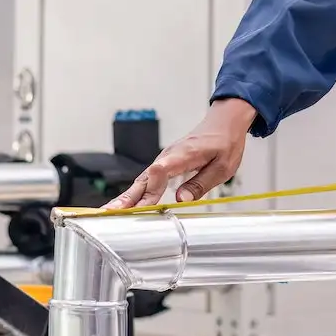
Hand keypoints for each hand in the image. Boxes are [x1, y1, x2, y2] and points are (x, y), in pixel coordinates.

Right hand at [102, 99, 257, 209]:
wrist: (223, 123)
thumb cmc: (225, 144)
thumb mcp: (223, 167)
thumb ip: (201, 183)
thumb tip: (182, 200)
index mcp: (186, 154)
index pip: (164, 168)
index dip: (153, 183)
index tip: (144, 199)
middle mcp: (169, 156)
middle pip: (146, 178)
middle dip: (129, 196)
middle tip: (111, 211)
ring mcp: (164, 160)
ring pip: (143, 180)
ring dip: (127, 196)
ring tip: (110, 211)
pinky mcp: (164, 164)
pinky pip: (147, 180)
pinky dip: (136, 193)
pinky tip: (125, 205)